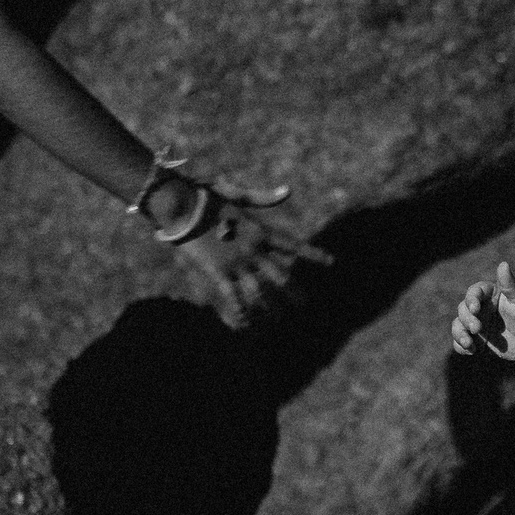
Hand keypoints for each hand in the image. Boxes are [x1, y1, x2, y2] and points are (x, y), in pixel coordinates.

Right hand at [160, 180, 330, 329]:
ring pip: (259, 290)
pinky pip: (232, 296)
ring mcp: (237, 262)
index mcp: (260, 231)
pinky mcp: (218, 271)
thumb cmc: (208, 196)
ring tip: (278, 320)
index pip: (293, 245)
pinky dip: (239, 311)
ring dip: (269, 306)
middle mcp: (253, 250)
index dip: (313, 254)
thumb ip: (264, 198)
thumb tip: (287, 190)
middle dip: (293, 291)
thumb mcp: (238, 194)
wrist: (183, 205)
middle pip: (280, 274)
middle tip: (304, 304)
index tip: (331, 262)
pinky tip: (246, 325)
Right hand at [451, 260, 514, 359]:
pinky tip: (470, 351)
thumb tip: (503, 264)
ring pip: (458, 325)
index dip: (471, 299)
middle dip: (466, 319)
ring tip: (468, 342)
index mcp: (489, 294)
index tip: (475, 308)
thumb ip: (510, 284)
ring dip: (459, 333)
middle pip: (463, 309)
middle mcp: (480, 308)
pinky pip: (461, 343)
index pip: (473, 292)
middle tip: (477, 328)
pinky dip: (460, 347)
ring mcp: (477, 325)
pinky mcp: (477, 341)